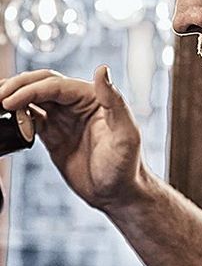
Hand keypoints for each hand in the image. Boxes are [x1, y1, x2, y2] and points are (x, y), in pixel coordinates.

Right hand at [0, 67, 143, 210]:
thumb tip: (101, 70)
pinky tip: (9, 123)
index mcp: (93, 98)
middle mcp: (77, 104)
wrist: (118, 195)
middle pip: (41, 85)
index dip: (31, 89)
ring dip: (15, 100)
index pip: (56, 85)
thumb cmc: (127, 166)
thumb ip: (114, 101)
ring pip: (33, 100)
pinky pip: (31, 120)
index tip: (10, 100)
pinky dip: (17, 118)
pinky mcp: (54, 136)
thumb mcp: (125, 134)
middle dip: (18, 88)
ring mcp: (64, 120)